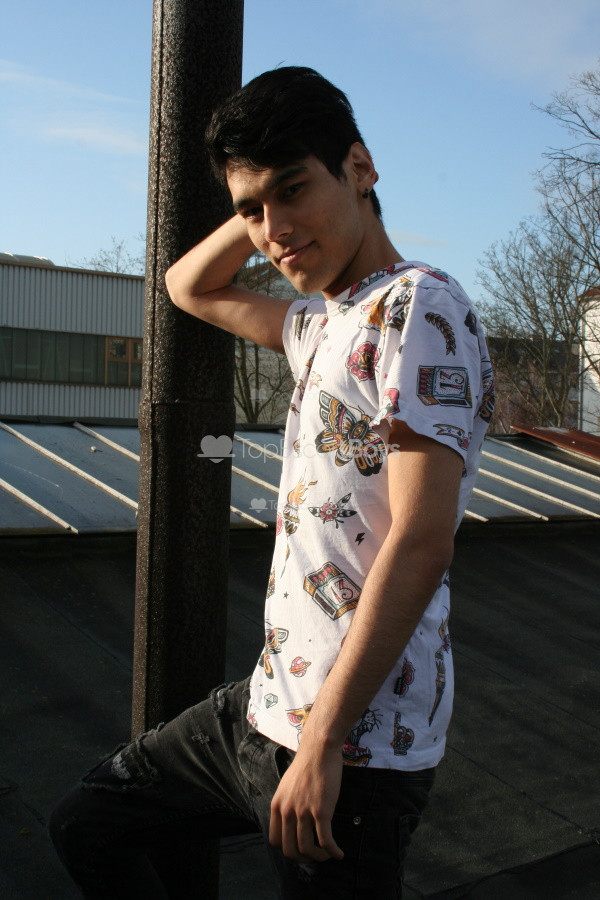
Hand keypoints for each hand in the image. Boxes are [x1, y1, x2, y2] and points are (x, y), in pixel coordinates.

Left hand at [269, 742, 344, 861]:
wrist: (319, 749)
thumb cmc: (307, 765)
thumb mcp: (287, 786)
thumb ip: (286, 804)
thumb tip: (291, 822)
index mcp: (277, 805)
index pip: (275, 840)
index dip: (287, 849)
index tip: (299, 848)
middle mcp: (287, 811)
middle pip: (290, 850)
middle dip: (303, 859)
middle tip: (314, 856)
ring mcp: (303, 812)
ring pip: (308, 849)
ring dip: (319, 857)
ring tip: (328, 855)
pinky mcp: (321, 811)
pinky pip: (325, 840)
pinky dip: (333, 851)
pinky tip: (339, 854)